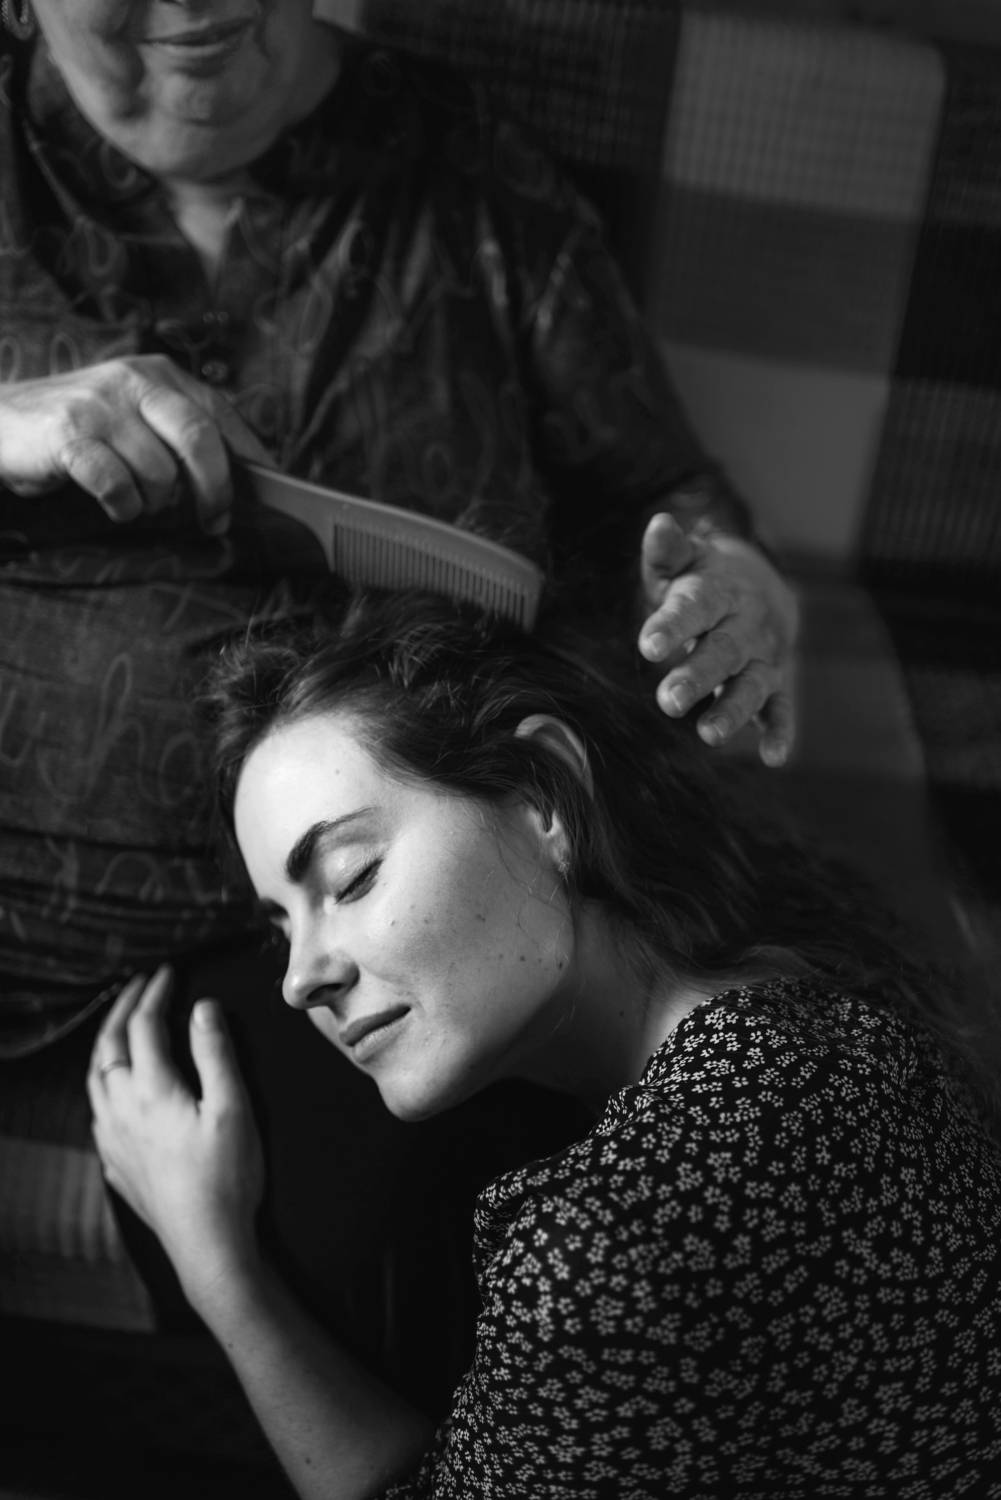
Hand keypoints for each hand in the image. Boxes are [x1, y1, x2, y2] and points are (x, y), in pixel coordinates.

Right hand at [0, 355, 270, 534]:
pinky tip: (114, 505)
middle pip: (202, 440)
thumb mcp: (137, 420)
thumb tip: (245, 481)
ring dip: (157, 503)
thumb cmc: (82, 432)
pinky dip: (123, 506)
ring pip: (160, 471)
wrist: (2, 423)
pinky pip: (117, 484)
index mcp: (160, 375)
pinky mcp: (69, 434)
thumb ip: (182, 437)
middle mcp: (134, 381)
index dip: (248, 461)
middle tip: (214, 521)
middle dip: (216, 491)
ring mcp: (100, 405)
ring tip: (138, 502)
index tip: (264, 497)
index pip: (222, 416)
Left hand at [88, 965, 264, 1311]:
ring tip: (120, 1026)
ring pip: (95, 1078)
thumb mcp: (233, 1108)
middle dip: (124, 1010)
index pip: (145, 1027)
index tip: (169, 972)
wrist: (208, 1243)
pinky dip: (103, 1082)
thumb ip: (215, 1054)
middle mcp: (122, 1110)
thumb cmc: (228, 1177)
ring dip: (106, 1044)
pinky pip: (97, 1110)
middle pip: (110, 1047)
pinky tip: (115, 1088)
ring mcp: (113, 1140)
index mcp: (151, 1090)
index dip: (156, 994)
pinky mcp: (116, 1164)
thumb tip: (203, 1008)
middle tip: (140, 985)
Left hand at [638, 513, 798, 766]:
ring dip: (734, 710)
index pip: (696, 607)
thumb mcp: (683, 563)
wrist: (760, 586)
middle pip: (724, 650)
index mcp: (719, 592)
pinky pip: (781, 707)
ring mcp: (765, 655)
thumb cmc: (702, 579)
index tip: (648, 645)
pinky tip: (773, 756)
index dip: (673, 625)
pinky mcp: (777, 682)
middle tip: (668, 700)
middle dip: (698, 675)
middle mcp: (746, 624)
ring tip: (710, 735)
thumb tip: (660, 524)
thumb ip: (667, 551)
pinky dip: (780, 730)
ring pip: (753, 684)